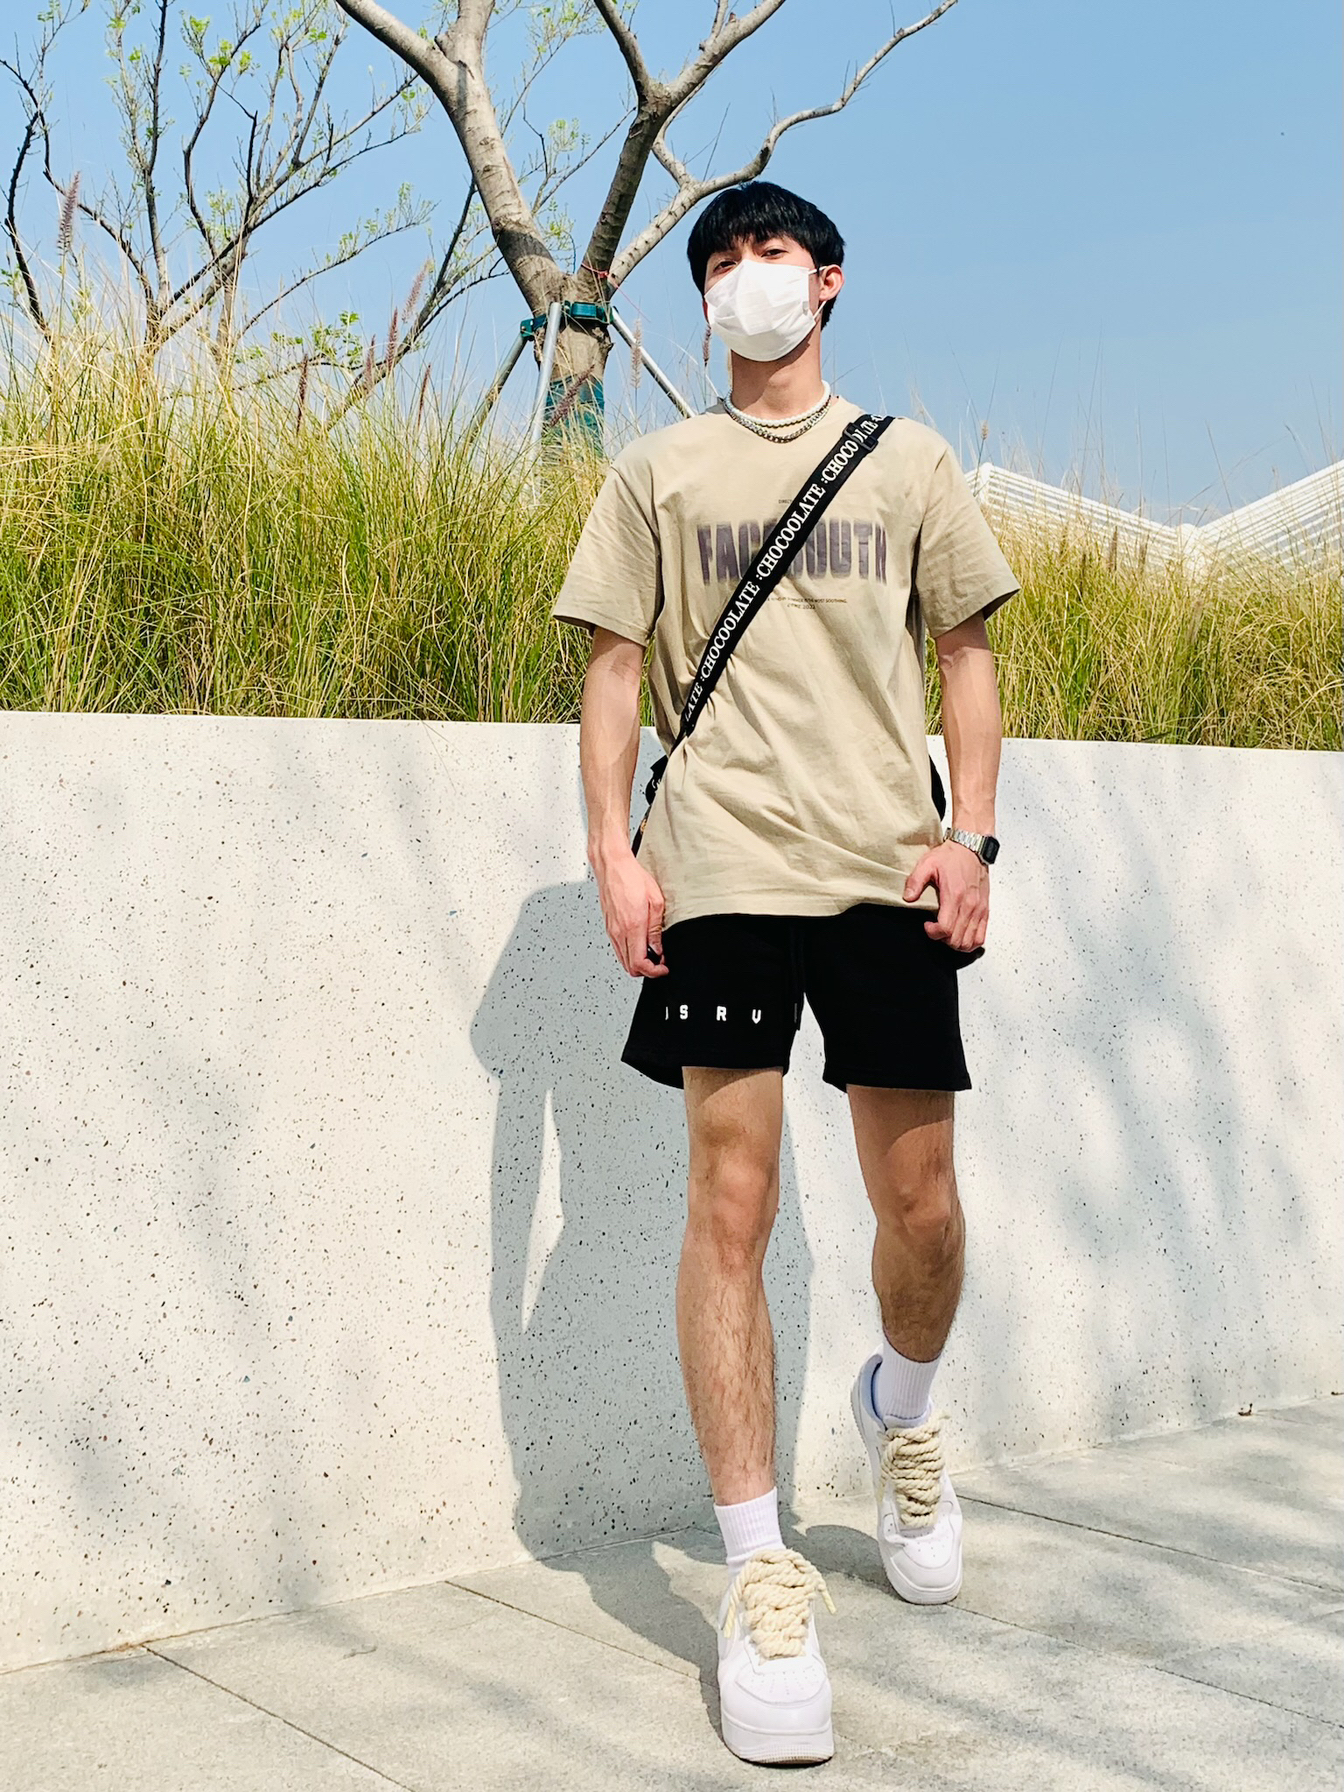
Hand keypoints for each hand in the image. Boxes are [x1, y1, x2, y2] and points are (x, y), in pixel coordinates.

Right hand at [596, 848, 669, 977]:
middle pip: (630, 967)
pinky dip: (629, 953)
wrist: (612, 866)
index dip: (654, 972)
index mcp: (632, 927)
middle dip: (647, 970)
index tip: (663, 968)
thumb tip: (658, 948)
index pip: (640, 964)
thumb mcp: (656, 902)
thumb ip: (656, 929)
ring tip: (651, 952)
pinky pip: (618, 948)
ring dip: (637, 962)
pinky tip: (639, 943)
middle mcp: (618, 932)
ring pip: (623, 960)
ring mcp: (611, 930)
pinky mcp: (608, 926)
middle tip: (660, 962)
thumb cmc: (632, 878)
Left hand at [904, 840, 988, 953]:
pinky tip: (961, 935)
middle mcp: (969, 905)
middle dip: (943, 940)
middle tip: (935, 929)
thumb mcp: (927, 864)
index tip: (927, 925)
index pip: (946, 928)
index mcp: (954, 895)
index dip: (933, 933)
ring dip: (956, 943)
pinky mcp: (985, 910)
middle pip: (957, 939)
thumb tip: (908, 897)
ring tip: (947, 933)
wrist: (972, 848)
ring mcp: (979, 909)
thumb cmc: (951, 856)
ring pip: (970, 942)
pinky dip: (971, 942)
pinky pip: (981, 935)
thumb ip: (915, 881)